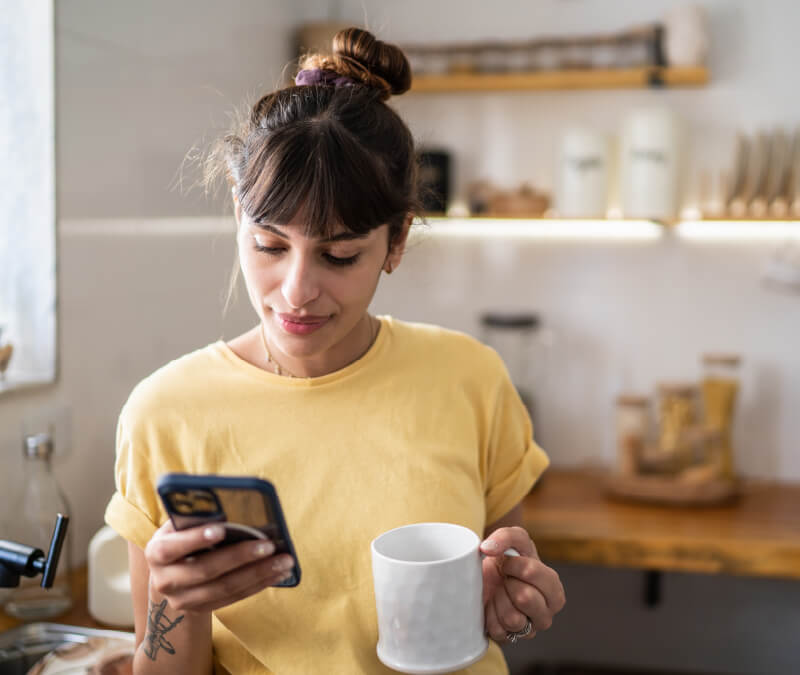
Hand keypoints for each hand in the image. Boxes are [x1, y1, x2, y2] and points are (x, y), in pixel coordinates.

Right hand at [144, 521, 294, 612]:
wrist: (170, 576)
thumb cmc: (181, 538)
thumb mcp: (180, 526)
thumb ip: (196, 517)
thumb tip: (229, 505)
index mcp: (157, 553)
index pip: (173, 547)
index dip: (195, 539)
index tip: (221, 529)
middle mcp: (165, 581)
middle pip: (206, 570)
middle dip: (240, 556)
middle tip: (269, 544)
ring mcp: (183, 600)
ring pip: (225, 587)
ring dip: (258, 573)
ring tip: (284, 560)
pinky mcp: (202, 610)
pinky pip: (235, 597)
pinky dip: (259, 584)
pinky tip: (278, 573)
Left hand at [479, 526, 564, 642]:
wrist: (486, 579)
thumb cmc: (506, 560)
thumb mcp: (513, 540)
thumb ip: (506, 536)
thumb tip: (487, 548)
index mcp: (554, 591)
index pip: (532, 572)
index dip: (513, 564)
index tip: (508, 563)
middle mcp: (546, 615)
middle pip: (524, 597)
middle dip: (508, 583)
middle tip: (506, 580)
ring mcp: (529, 631)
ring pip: (512, 618)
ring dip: (499, 600)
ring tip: (500, 593)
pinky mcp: (510, 641)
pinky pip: (497, 630)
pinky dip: (489, 614)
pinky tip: (493, 607)